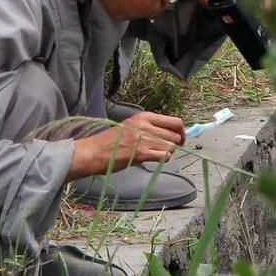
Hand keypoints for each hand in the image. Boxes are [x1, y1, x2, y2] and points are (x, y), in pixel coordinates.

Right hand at [69, 111, 185, 177]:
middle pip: (176, 135)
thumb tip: (171, 134)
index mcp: (145, 116)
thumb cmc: (111, 140)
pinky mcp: (142, 153)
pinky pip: (164, 156)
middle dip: (176, 144)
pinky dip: (163, 159)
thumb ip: (150, 127)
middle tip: (167, 149)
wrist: (94, 151)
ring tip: (157, 154)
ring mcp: (145, 139)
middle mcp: (146, 125)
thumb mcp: (132, 126)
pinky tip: (154, 159)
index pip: (175, 121)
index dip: (181, 132)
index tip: (179, 138)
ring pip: (172, 146)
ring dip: (168, 152)